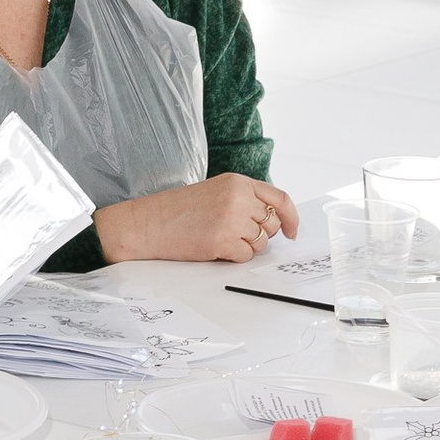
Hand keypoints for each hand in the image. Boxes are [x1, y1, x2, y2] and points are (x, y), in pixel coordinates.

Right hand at [92, 175, 298, 264]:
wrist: (148, 223)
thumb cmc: (178, 211)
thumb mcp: (216, 192)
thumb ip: (244, 199)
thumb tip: (272, 222)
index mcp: (238, 182)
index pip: (280, 199)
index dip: (291, 218)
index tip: (291, 231)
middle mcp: (239, 198)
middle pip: (271, 225)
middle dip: (260, 235)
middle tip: (236, 235)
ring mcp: (232, 219)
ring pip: (260, 243)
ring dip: (245, 247)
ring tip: (220, 239)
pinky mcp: (223, 241)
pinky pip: (245, 257)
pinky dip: (232, 257)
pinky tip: (213, 248)